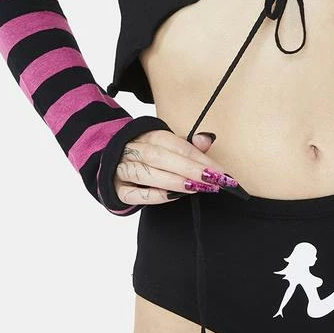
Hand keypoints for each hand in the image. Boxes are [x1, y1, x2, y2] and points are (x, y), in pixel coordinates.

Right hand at [112, 126, 239, 205]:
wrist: (113, 162)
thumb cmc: (148, 155)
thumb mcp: (168, 145)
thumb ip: (188, 145)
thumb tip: (207, 139)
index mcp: (149, 136)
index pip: (177, 145)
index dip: (200, 158)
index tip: (220, 172)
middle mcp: (133, 150)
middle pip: (161, 156)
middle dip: (189, 169)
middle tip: (212, 181)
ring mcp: (122, 169)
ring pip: (146, 173)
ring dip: (173, 181)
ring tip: (196, 188)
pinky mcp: (117, 190)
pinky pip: (134, 194)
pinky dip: (154, 195)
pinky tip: (173, 196)